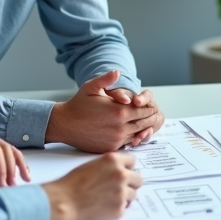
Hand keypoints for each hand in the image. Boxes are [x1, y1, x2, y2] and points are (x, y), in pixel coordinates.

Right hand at [0, 127, 29, 187]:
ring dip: (9, 168)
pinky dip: (0, 165)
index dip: (20, 164)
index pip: (10, 151)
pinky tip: (0, 178)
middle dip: (18, 167)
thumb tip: (9, 179)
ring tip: (9, 184)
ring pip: (4, 149)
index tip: (26, 178)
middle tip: (19, 183)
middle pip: (10, 149)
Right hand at [43, 152, 142, 219]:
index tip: (123, 173)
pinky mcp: (119, 209)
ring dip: (124, 196)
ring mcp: (121, 193)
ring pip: (133, 194)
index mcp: (113, 160)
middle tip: (118, 188)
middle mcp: (121, 175)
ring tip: (107, 198)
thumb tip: (122, 170)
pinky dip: (117, 208)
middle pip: (138, 179)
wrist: (63, 202)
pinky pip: (125, 207)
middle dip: (130, 183)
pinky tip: (104, 207)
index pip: (132, 162)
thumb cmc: (72, 184)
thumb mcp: (92, 165)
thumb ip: (110, 166)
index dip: (126, 168)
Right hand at [45, 70, 165, 151]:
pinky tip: (135, 133)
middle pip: (144, 124)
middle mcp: (120, 127)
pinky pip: (128, 143)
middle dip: (150, 119)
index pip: (144, 111)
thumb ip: (106, 79)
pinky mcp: (111, 148)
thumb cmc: (78, 105)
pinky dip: (133, 138)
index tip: (152, 106)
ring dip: (143, 129)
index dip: (149, 108)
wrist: (64, 124)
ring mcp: (116, 139)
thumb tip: (117, 71)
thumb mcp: (91, 87)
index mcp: (119, 112)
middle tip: (156, 116)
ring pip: (138, 135)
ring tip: (147, 124)